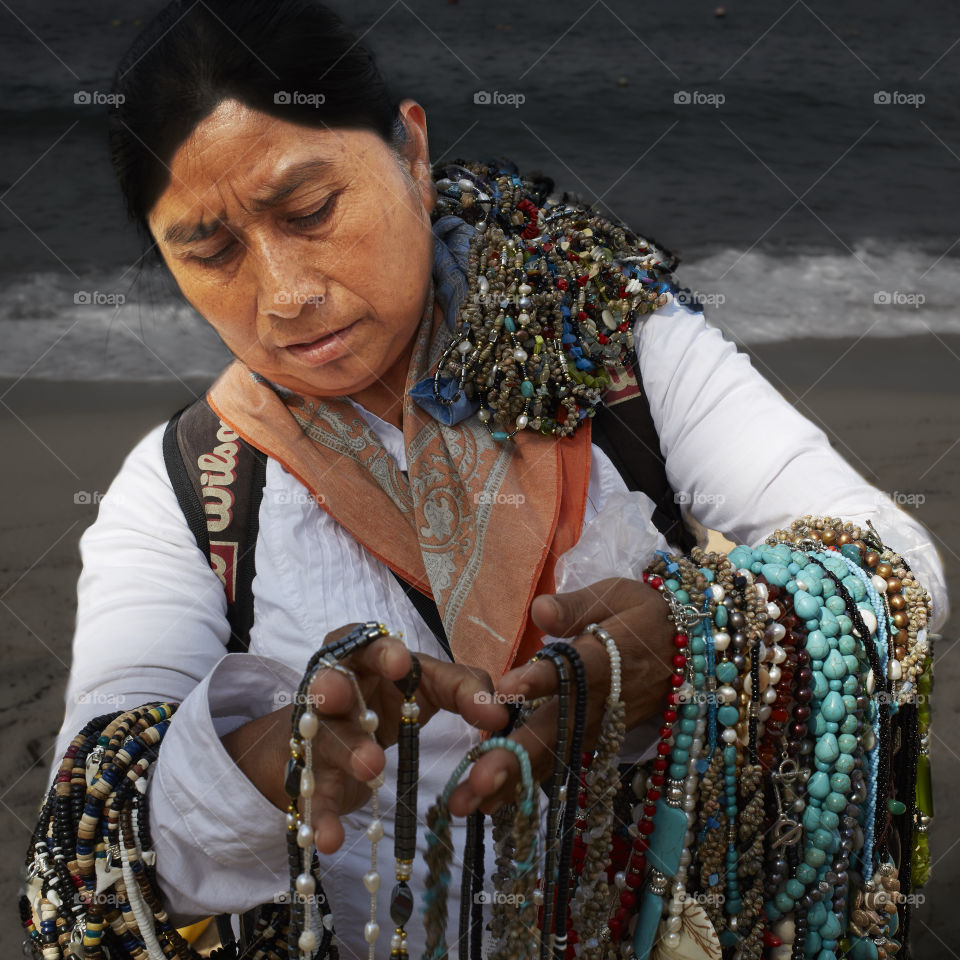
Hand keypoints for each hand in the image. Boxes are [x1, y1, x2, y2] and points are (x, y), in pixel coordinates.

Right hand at [220, 622, 508, 852]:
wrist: (339, 744)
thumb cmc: (391, 701)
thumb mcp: (429, 686)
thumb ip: (465, 688)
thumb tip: (501, 716)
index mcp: (365, 658)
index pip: (368, 643)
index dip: (381, 652)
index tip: (402, 664)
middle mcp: (333, 689)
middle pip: (327, 681)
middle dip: (333, 687)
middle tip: (341, 697)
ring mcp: (317, 734)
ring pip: (324, 738)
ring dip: (346, 751)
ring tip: (371, 767)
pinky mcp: (310, 779)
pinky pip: (313, 797)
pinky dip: (322, 817)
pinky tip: (331, 839)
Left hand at [446, 576, 675, 816]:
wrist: (686, 649)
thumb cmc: (642, 616)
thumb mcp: (616, 596)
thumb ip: (575, 606)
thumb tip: (539, 609)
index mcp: (606, 657)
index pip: (573, 669)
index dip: (541, 679)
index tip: (507, 688)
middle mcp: (600, 700)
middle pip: (555, 729)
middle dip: (516, 756)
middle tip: (478, 780)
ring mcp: (597, 725)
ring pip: (552, 755)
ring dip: (513, 780)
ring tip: (472, 804)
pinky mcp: (592, 738)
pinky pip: (557, 764)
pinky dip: (526, 785)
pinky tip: (491, 804)